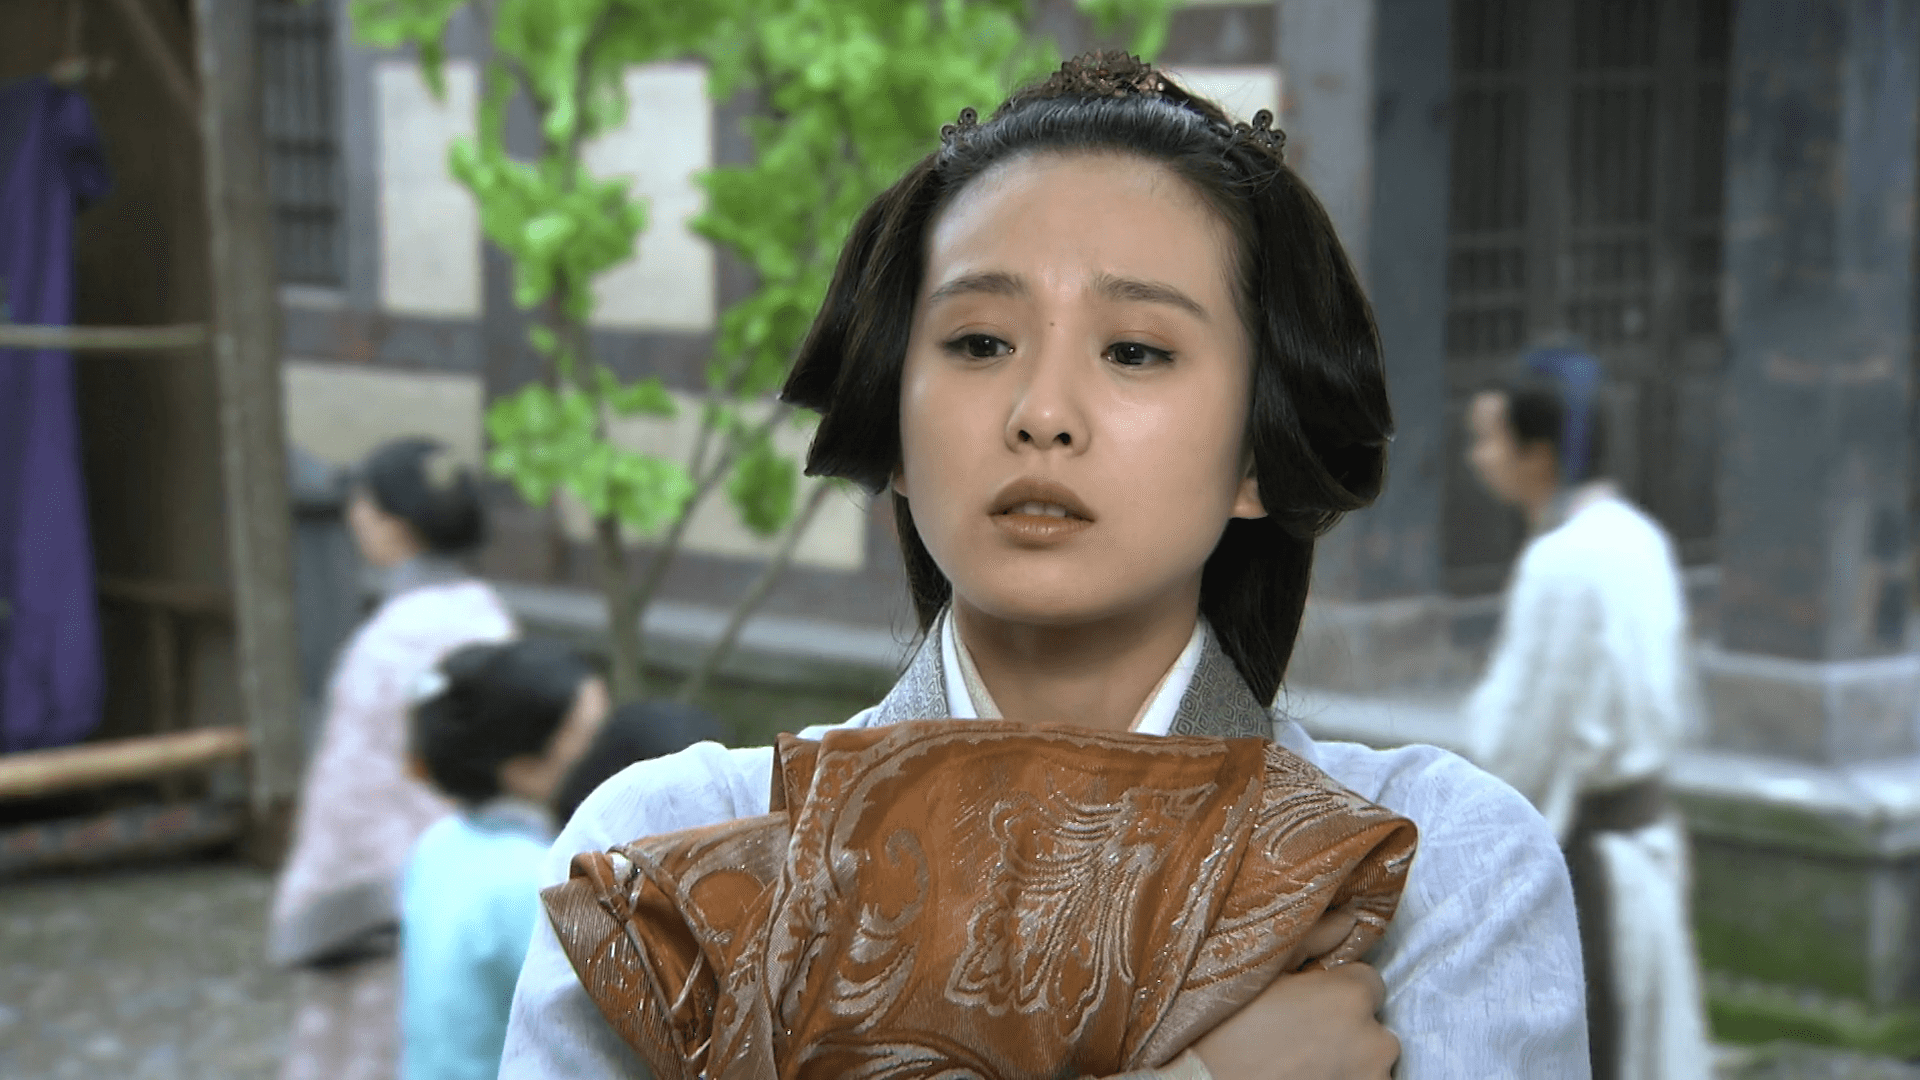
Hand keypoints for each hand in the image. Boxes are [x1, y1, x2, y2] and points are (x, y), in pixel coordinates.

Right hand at [1190, 911, 1399, 1079]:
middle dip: (1343, 1026)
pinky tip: (1303, 1076)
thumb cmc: (1227, 1032)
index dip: (1333, 989)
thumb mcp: (1263, 971)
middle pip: (1369, 1023)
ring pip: (1368, 1060)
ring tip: (1298, 1061)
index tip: (1305, 1001)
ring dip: (1346, 1059)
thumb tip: (1350, 917)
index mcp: (1351, 997)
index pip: (1366, 981)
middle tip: (1296, 1034)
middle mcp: (1375, 1041)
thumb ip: (1315, 938)